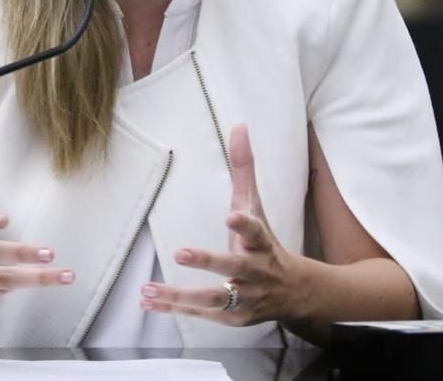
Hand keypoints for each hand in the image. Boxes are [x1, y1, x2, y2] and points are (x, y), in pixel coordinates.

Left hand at [141, 124, 301, 326]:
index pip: (256, 231)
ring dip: (179, 295)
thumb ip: (244, 168)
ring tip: (149, 289)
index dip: (244, 225)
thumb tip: (239, 126)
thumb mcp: (256, 206)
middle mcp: (255, 271)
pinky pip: (201, 314)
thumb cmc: (265, 243)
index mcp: (261, 242)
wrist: (294, 292)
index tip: (232, 217)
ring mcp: (244, 297)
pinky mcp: (233, 317)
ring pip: (213, 298)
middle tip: (181, 253)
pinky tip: (149, 302)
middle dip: (209, 261)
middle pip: (234, 267)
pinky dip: (174, 309)